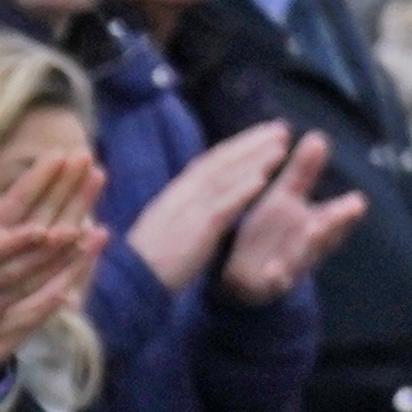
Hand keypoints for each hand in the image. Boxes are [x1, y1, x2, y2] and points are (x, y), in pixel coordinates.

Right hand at [0, 169, 97, 373]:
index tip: (39, 227)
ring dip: (55, 267)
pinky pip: (26, 318)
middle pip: (14, 269)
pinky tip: (73, 290)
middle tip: (74, 228)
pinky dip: (49, 305)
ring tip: (83, 244)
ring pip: (26, 289)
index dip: (13, 242)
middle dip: (45, 250)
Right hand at [125, 119, 290, 292]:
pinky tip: (263, 180)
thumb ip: (185, 207)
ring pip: (226, 177)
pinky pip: (223, 207)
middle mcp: (183, 194)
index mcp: (177, 193)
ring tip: (281, 147)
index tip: (262, 134)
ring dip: (255, 160)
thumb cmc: (149, 261)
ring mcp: (189, 210)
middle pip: (221, 161)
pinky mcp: (196, 230)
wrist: (130, 283)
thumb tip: (202, 195)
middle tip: (281, 128)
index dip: (238, 145)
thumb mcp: (167, 224)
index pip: (210, 161)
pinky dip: (242, 191)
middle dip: (252, 143)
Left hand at [213, 128, 365, 301]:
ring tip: (315, 228)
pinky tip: (274, 270)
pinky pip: (274, 283)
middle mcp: (307, 246)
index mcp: (312, 223)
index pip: (334, 215)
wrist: (242, 275)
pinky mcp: (267, 285)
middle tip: (351, 208)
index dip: (345, 210)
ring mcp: (290, 267)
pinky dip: (276, 277)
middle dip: (335, 223)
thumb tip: (319, 136)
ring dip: (311, 245)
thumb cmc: (269, 231)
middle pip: (325, 235)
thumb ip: (303, 171)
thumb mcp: (285, 198)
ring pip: (304, 257)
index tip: (357, 200)